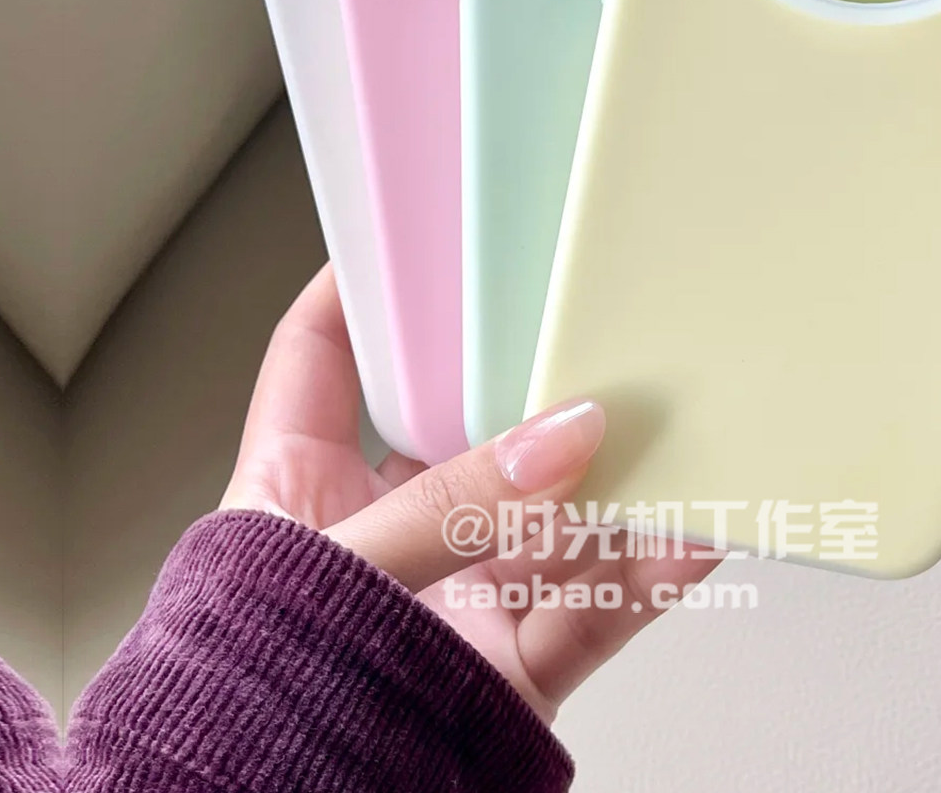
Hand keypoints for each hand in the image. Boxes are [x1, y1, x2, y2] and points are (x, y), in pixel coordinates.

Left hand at [222, 265, 713, 722]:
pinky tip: (688, 535)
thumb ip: (449, 506)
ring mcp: (452, 595)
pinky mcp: (510, 661)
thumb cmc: (252, 705)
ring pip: (546, 514)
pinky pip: (595, 604)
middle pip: (463, 426)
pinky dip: (647, 573)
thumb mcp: (337, 573)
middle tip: (580, 323)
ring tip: (668, 430)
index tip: (409, 236)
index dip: (358, 291)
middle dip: (524, 383)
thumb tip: (557, 438)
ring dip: (610, 481)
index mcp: (299, 491)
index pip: (321, 359)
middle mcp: (383, 534)